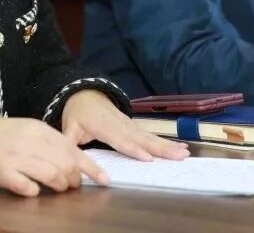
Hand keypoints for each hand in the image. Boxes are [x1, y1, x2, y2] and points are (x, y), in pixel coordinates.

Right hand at [0, 116, 107, 196]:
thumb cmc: (4, 135)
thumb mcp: (30, 130)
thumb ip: (51, 142)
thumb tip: (73, 160)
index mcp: (40, 130)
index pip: (72, 149)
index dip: (90, 167)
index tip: (104, 179)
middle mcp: (31, 142)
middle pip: (65, 164)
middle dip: (74, 179)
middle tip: (73, 185)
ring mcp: (18, 158)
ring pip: (51, 176)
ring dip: (59, 185)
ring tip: (59, 188)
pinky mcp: (4, 174)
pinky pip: (28, 187)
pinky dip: (35, 191)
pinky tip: (33, 190)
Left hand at [61, 89, 189, 162]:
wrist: (84, 92)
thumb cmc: (76, 112)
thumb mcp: (68, 127)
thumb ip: (70, 143)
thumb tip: (68, 160)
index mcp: (104, 126)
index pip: (121, 139)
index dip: (134, 149)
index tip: (149, 158)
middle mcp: (121, 124)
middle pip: (142, 138)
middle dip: (161, 148)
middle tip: (179, 156)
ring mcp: (129, 123)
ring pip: (150, 136)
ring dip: (167, 145)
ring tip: (184, 152)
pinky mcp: (133, 125)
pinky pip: (149, 134)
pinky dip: (164, 141)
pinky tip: (179, 147)